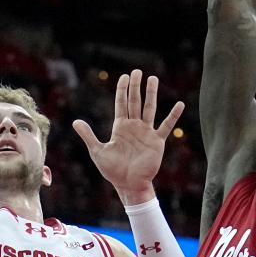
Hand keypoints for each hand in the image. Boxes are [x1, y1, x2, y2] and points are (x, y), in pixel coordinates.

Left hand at [73, 71, 183, 206]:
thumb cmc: (113, 171)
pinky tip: (180, 104)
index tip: (125, 76)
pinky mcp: (157, 142)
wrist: (129, 185)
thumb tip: (75, 121)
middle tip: (137, 71)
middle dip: (136, 86)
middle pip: (135, 101)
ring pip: (149, 108)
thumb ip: (88, 135)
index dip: (122, 90)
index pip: (121, 103)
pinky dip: (173, 115)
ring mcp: (146, 133)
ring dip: (151, 94)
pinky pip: (166, 126)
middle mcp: (134, 127)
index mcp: (120, 127)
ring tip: (153, 79)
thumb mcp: (97, 151)